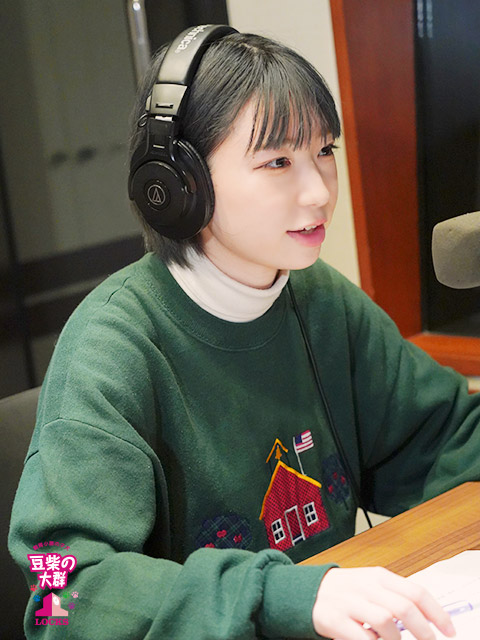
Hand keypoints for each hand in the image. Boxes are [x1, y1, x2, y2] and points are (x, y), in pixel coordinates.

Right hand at [312, 567, 455, 639]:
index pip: (416, 592)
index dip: (437, 613)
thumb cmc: (344, 590)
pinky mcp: (334, 619)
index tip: (449, 630)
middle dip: (423, 632)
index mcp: (378, 576)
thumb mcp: (371, 584)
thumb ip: (395, 596)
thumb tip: (426, 617)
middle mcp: (365, 586)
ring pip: (385, 622)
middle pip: (404, 608)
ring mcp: (349, 602)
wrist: (306, 591)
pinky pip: (362, 637)